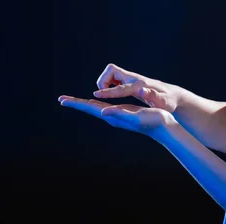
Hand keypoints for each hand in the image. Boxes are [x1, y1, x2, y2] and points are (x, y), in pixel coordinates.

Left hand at [58, 95, 174, 138]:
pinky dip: (97, 103)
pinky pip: (105, 107)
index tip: (62, 100)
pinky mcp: (124, 112)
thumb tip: (103, 112)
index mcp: (113, 115)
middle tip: (61, 99)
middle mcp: (112, 116)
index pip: (90, 108)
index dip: (76, 103)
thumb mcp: (135, 116)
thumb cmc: (152, 120)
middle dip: (76, 103)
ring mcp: (117, 115)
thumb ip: (119, 114)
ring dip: (84, 104)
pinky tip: (96, 103)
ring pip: (96, 108)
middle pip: (90, 108)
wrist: (163, 127)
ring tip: (74, 101)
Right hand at [92, 63, 180, 112]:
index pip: (121, 88)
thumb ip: (153, 96)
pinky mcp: (131, 80)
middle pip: (112, 70)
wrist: (173, 95)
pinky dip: (109, 82)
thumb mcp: (164, 103)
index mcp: (140, 86)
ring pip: (111, 72)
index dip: (107, 91)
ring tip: (105, 93)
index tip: (95, 94)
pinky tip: (113, 92)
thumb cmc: (168, 102)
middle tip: (101, 94)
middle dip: (102, 80)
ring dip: (105, 81)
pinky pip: (114, 77)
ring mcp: (133, 78)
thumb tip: (142, 90)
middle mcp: (135, 79)